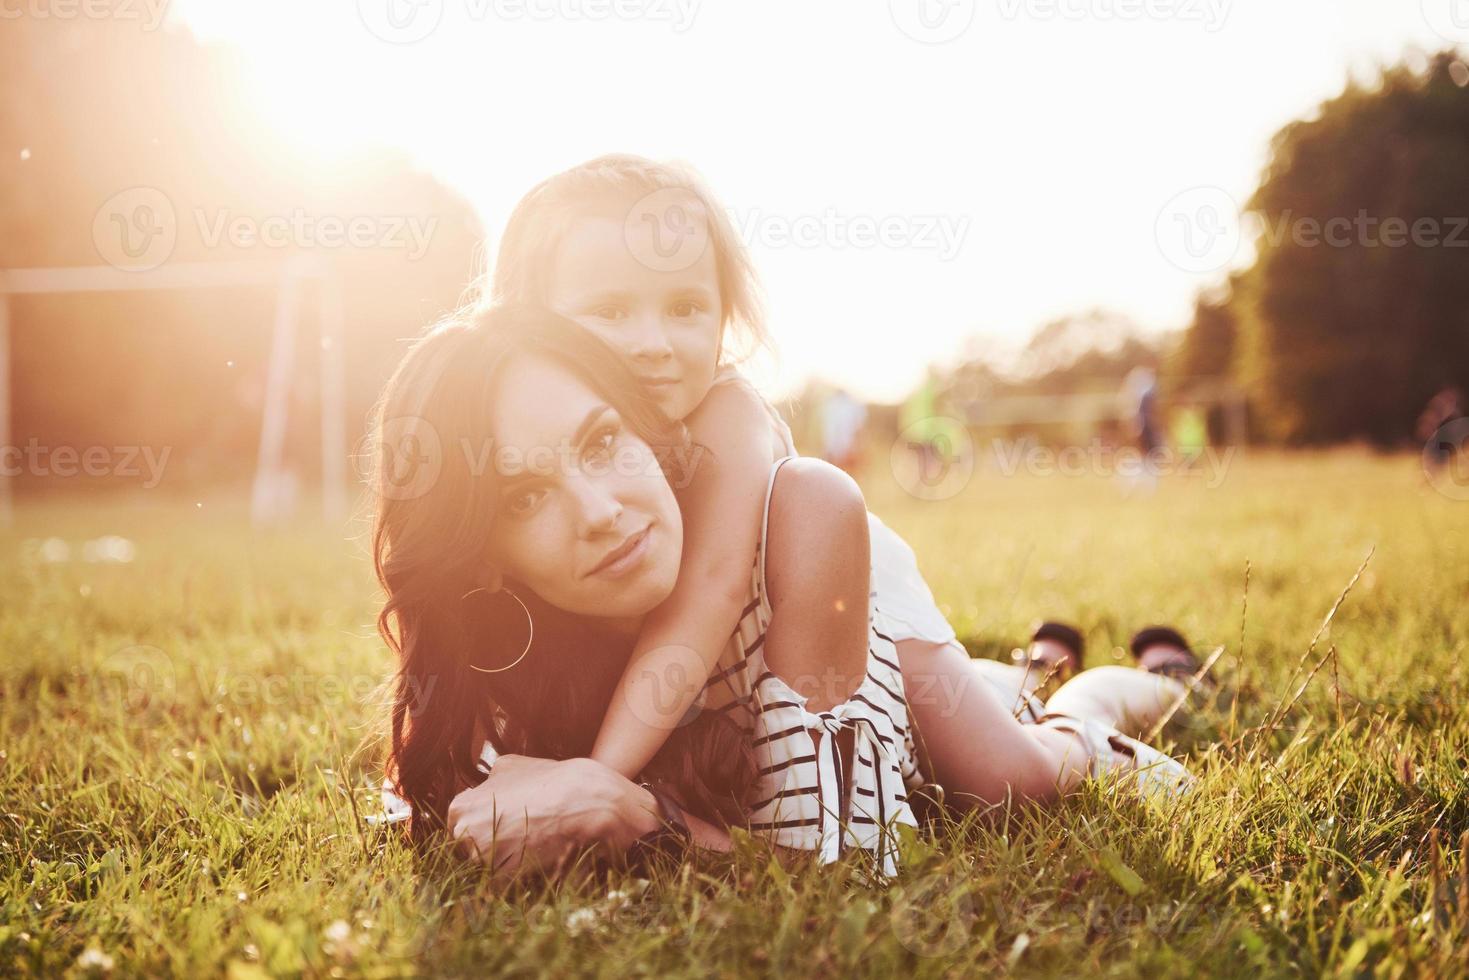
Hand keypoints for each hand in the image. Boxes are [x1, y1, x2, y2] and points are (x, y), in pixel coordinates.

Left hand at [446, 755, 659, 875]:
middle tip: (519, 839)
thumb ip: (489, 781)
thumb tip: (481, 787)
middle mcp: (465, 834)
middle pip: (468, 851)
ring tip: (533, 851)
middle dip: (490, 848)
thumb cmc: (551, 782)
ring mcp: (483, 859)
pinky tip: (538, 866)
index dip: (482, 829)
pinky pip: (504, 888)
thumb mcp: (512, 766)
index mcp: (461, 808)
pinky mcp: (505, 880)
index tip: (502, 829)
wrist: (588, 801)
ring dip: (505, 866)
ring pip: (486, 870)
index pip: (459, 828)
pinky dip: (519, 882)